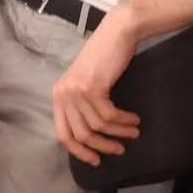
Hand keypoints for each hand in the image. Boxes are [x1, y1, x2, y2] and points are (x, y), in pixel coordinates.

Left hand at [52, 4, 140, 165]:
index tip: (96, 160)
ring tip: (133, 132)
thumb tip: (90, 138)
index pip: (63, 134)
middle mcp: (63, 94)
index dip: (79, 151)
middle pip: (80, 135)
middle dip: (102, 146)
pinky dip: (123, 121)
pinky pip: (109, 115)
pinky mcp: (92, 87)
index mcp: (58, 94)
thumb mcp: (85, 82)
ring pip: (98, 127)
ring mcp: (76, 90)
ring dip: (119, 132)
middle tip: (119, 150)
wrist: (116, 33)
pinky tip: (134, 119)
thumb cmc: (104, 57)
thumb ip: (81, 105)